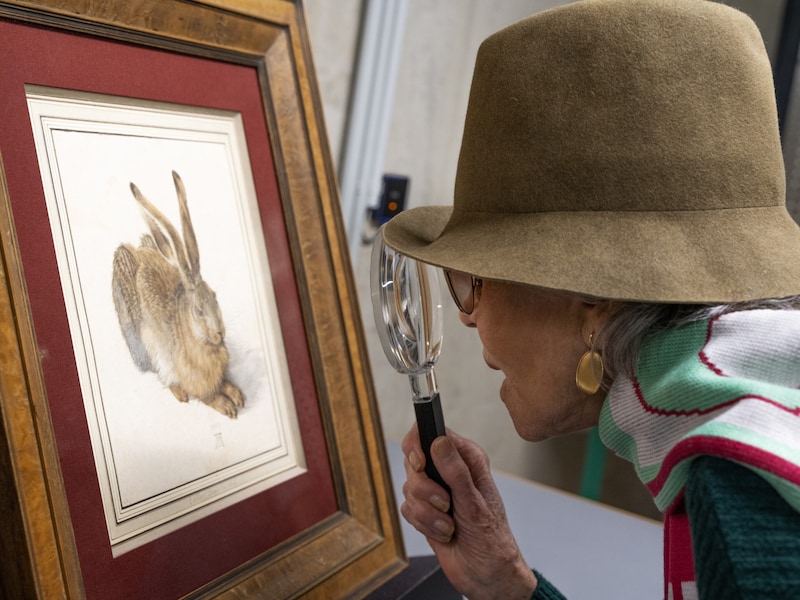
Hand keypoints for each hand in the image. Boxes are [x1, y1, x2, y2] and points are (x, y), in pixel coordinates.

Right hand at [401, 427, 537, 599]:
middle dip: (425, 489)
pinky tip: (443, 532)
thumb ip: (456, 471)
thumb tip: (439, 442)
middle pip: (414, 461)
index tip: (420, 464)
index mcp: (468, 459)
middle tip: (444, 503)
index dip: (419, 446)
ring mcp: (436, 491)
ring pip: (409, 487)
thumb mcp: (475, 502)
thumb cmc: (491, 538)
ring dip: (428, 513)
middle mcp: (450, 471)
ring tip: (449, 524)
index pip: (434, 433)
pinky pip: (408, 508)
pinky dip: (424, 524)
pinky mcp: (425, 510)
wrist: (485, 573)